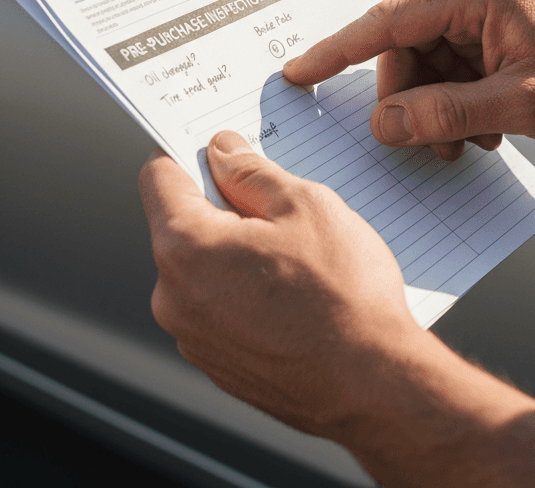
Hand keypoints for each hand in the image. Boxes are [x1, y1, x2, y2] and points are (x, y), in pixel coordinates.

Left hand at [138, 133, 428, 440]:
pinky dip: (244, 292)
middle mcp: (174, 298)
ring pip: (203, 269)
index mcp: (185, 248)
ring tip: (294, 254)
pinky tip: (292, 293)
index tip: (211, 145)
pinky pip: (219, 309)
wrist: (376, 389)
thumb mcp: (304, 205)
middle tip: (274, 202)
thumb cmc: (344, 297)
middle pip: (182, 225)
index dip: (184, 151)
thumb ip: (251, 172)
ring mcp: (194, 338)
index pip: (158, 177)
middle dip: (221, 205)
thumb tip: (222, 152)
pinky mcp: (219, 366)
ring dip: (235, 251)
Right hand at [283, 0, 534, 160]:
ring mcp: (490, 4)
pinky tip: (487, 126)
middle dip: (411, 98)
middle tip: (427, 143)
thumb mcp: (521, 105)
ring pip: (433, 58)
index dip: (337, 51)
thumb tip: (385, 125)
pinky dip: (462, 96)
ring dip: (440, 103)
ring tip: (468, 142)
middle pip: (409, 46)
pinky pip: (460, 60)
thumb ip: (445, 114)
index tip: (299, 71)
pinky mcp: (502, 22)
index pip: (386, 21)